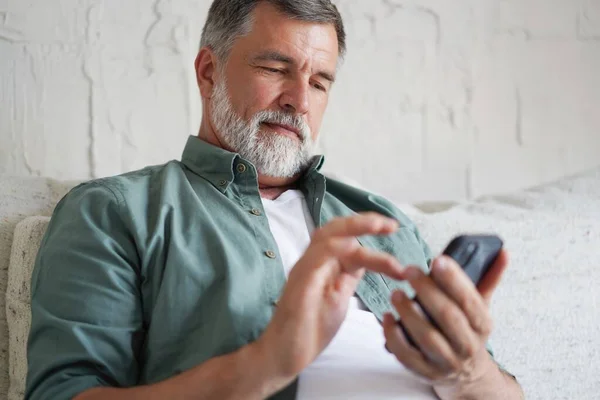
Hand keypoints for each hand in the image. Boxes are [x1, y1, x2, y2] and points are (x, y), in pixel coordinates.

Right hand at [256, 212, 404, 387]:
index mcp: (325, 264)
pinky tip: (354, 247)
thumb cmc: (310, 329)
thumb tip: (370, 262)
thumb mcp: (339, 298)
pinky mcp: (300, 283)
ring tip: (380, 227)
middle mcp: (314, 261)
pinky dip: (335, 248)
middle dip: (365, 221)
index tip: (394, 229)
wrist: (285, 354)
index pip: (349, 239)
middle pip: (336, 228)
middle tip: (392, 224)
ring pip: (327, 236)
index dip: (371, 230)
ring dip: (355, 228)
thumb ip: (350, 277)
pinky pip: (316, 258)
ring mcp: (305, 270)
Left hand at [382, 250, 508, 390]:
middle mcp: (467, 345)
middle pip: (448, 316)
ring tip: (395, 293)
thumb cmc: (467, 329)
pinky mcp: (425, 371)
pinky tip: (387, 318)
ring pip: (427, 337)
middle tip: (409, 270)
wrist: (466, 372)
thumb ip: (489, 277)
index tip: (437, 260)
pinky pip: (407, 356)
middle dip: (427, 291)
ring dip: (409, 313)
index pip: (470, 300)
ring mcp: (446, 361)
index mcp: (482, 324)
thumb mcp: (480, 306)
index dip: (454, 280)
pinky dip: (394, 337)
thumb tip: (503, 251)